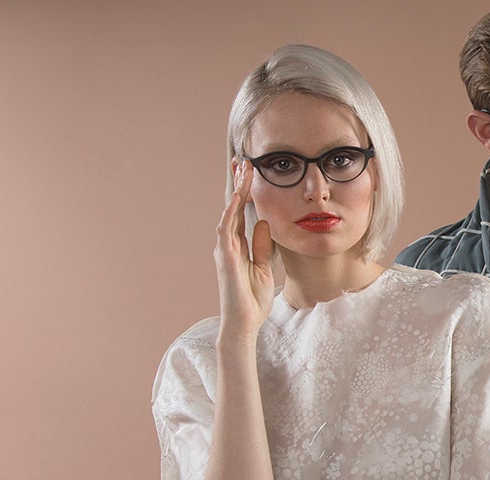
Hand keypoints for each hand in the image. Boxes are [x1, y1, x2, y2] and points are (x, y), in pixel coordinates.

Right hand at [214, 163, 274, 346]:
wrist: (245, 323)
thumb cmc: (253, 300)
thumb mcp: (265, 267)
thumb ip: (263, 246)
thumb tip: (264, 223)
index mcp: (239, 246)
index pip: (242, 213)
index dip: (245, 192)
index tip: (250, 172)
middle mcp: (229, 244)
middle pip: (233, 207)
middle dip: (238, 184)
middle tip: (243, 161)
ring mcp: (225, 250)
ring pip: (229, 213)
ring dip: (236, 191)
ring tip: (242, 170)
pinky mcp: (225, 258)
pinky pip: (226, 231)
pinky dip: (231, 213)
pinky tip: (237, 198)